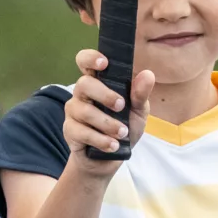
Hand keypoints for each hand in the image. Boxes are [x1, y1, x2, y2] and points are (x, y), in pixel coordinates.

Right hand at [63, 50, 152, 165]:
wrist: (110, 159)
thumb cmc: (123, 128)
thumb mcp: (138, 112)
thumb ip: (140, 95)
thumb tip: (148, 75)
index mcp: (98, 82)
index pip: (85, 61)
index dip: (90, 58)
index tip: (104, 63)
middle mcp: (82, 93)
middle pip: (84, 84)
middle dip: (104, 95)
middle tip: (121, 107)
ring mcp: (73, 111)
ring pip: (85, 111)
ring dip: (108, 123)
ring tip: (122, 133)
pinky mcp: (69, 130)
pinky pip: (82, 132)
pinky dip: (101, 140)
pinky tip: (113, 145)